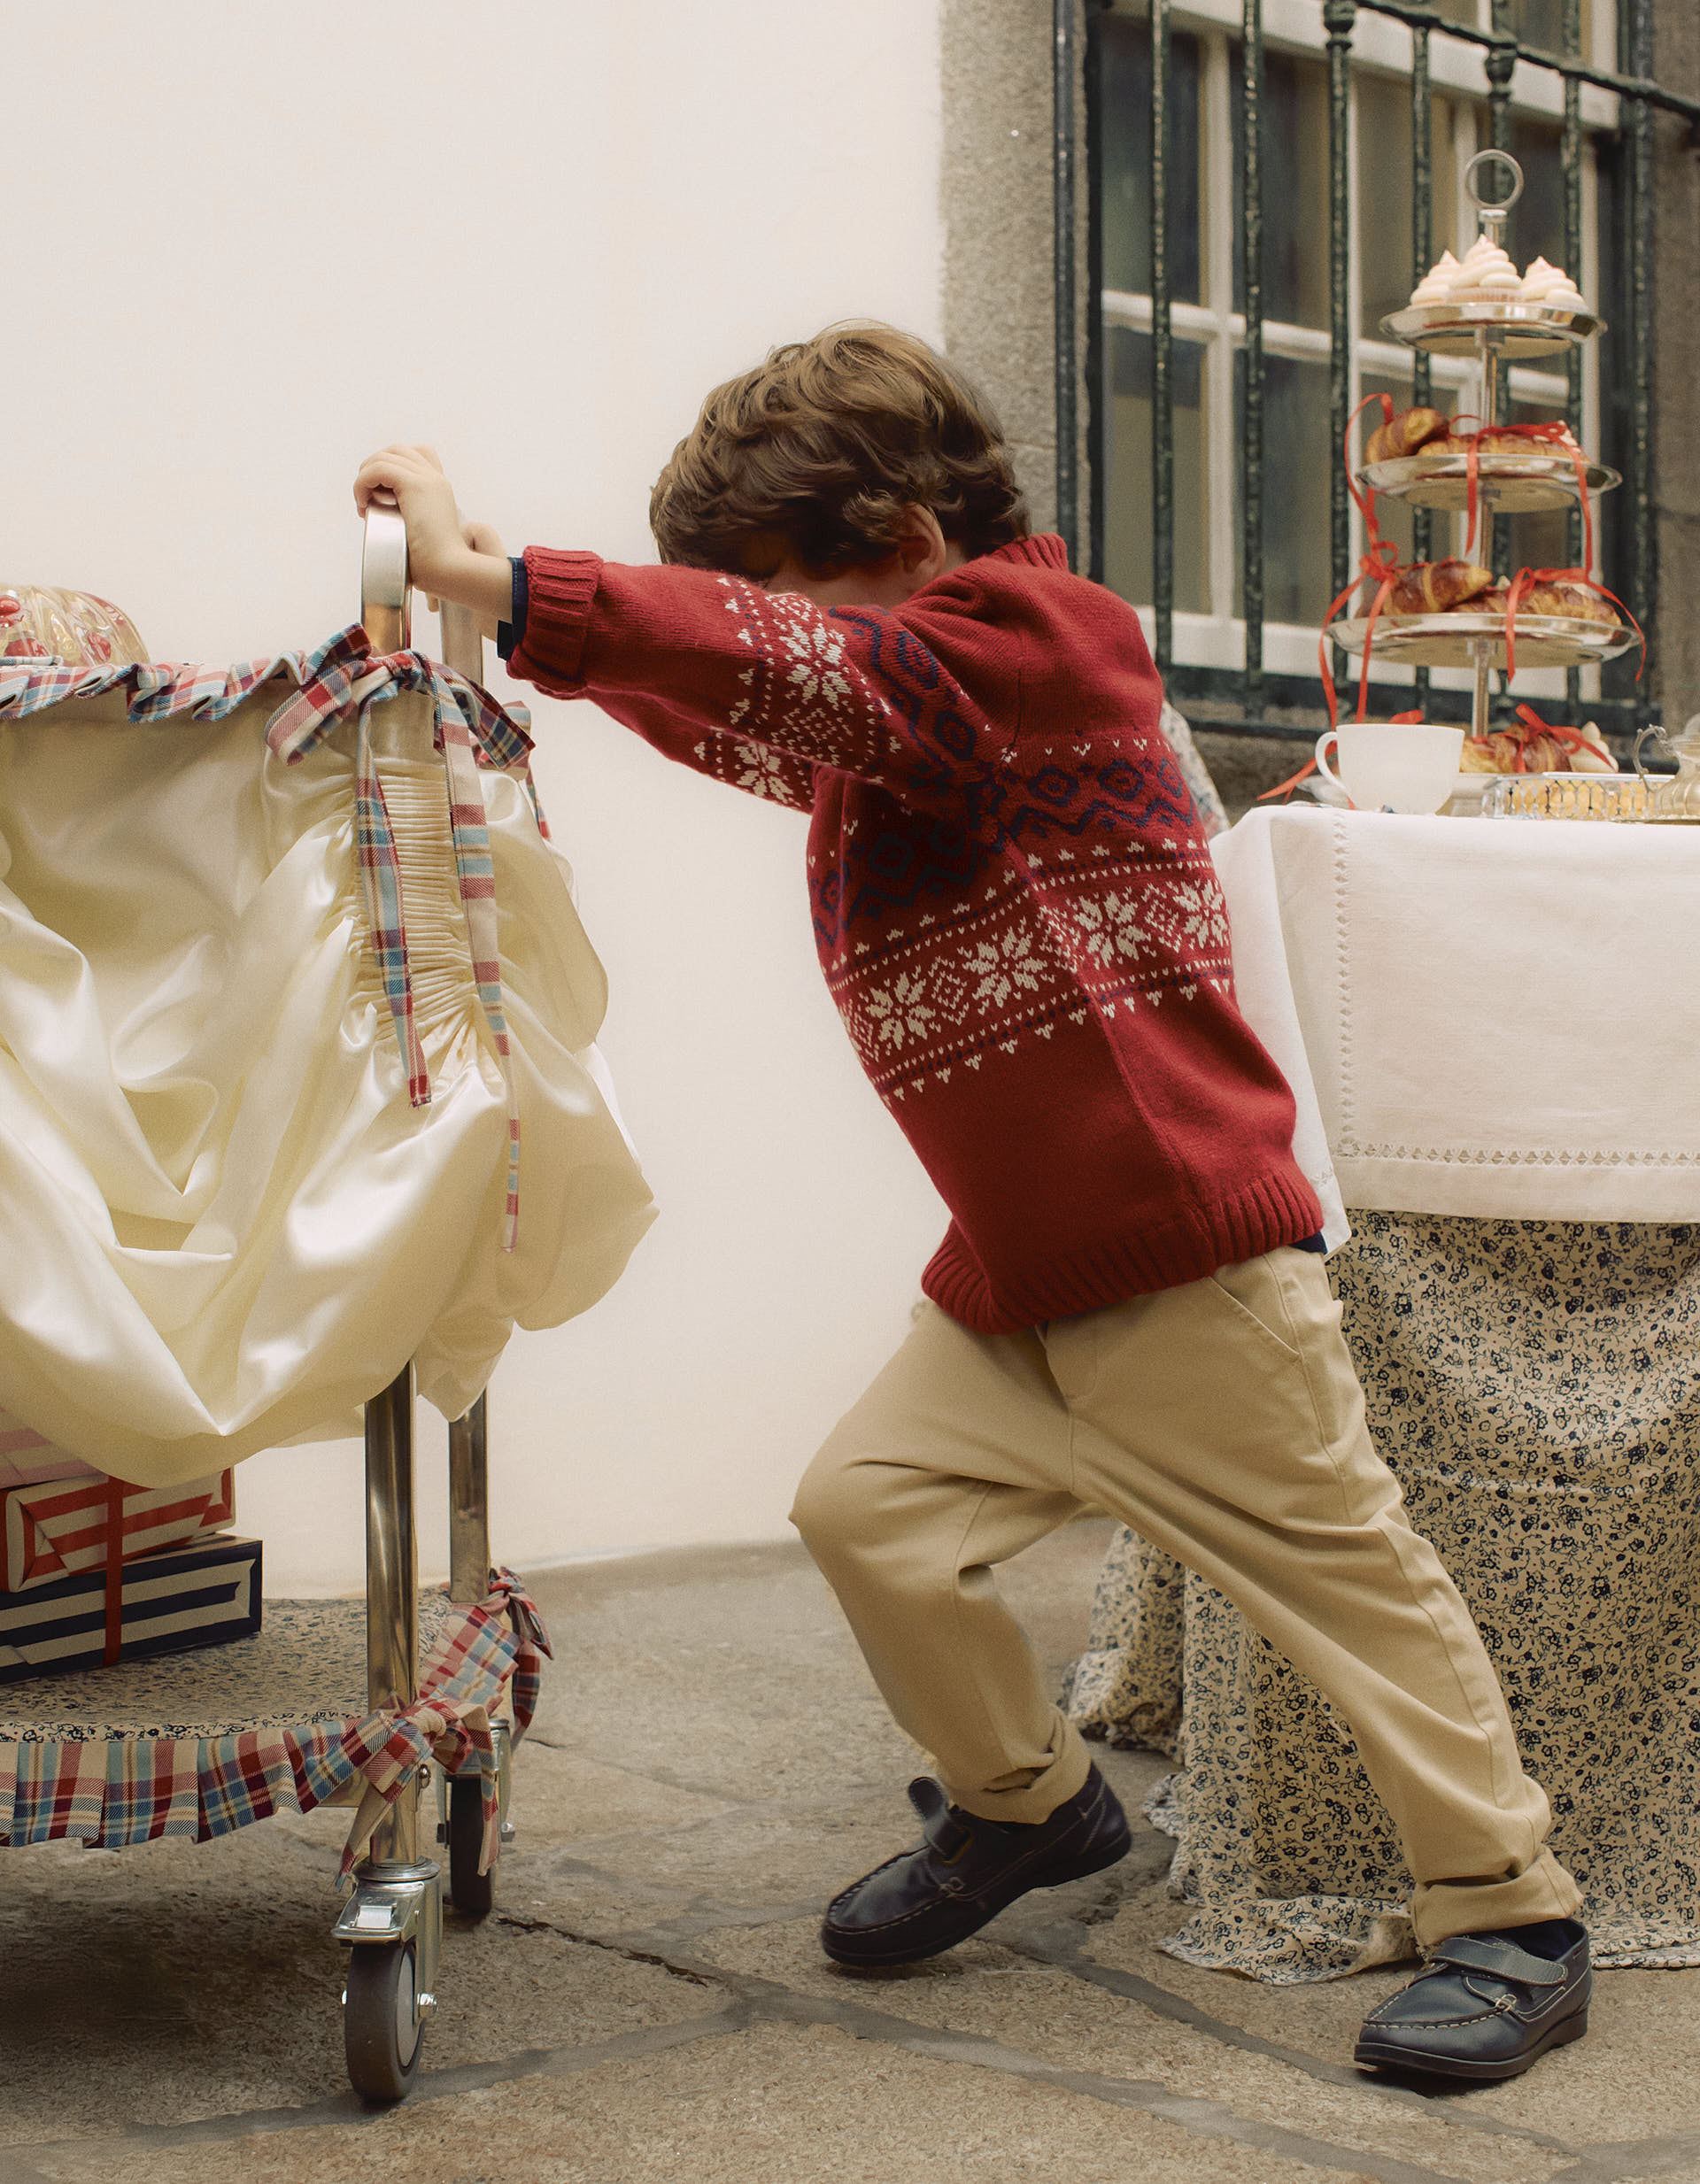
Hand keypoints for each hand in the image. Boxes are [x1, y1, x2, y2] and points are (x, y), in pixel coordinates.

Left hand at [353, 444, 468, 600]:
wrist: (449, 569)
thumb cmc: (436, 564)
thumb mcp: (426, 536)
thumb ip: (415, 523)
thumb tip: (391, 527)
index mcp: (440, 488)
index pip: (417, 455)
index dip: (393, 466)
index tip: (381, 494)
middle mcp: (435, 478)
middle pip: (398, 450)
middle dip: (374, 467)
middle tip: (366, 497)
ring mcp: (427, 479)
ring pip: (385, 456)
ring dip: (365, 476)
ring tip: (363, 502)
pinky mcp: (415, 485)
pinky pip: (378, 469)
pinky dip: (362, 483)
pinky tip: (363, 505)